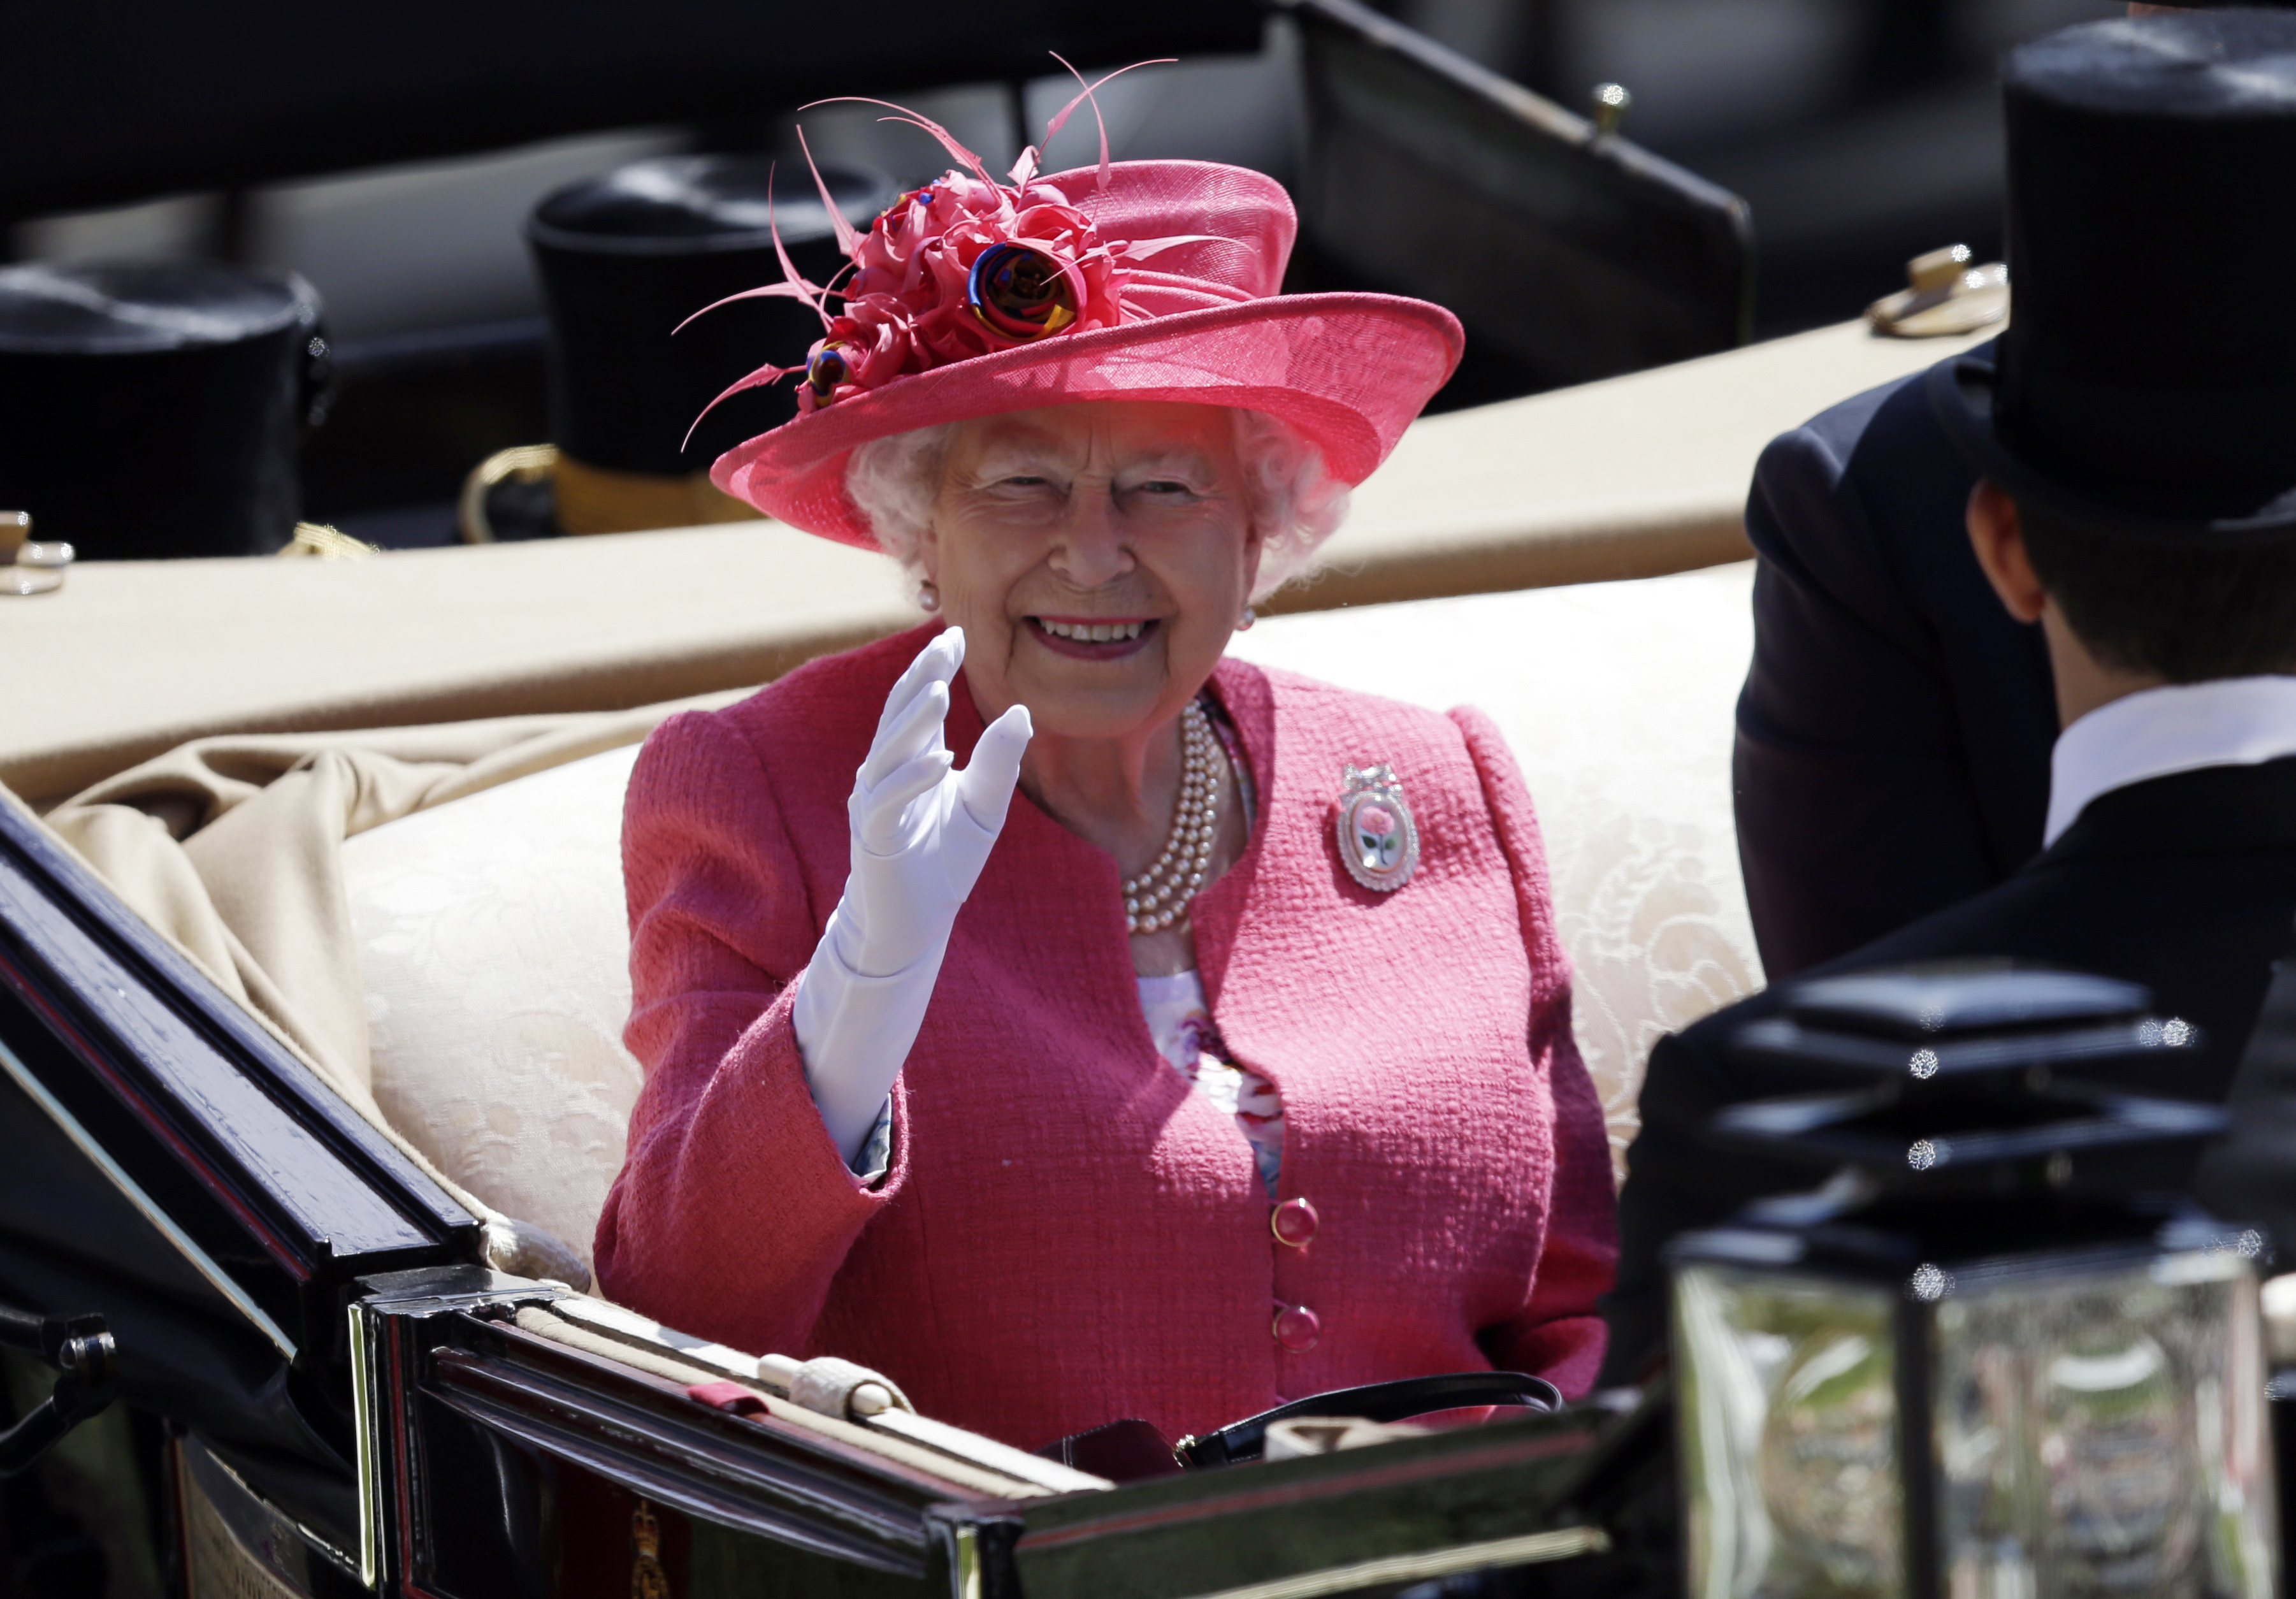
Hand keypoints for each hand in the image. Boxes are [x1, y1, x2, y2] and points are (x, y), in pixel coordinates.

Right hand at [830, 627, 1032, 977]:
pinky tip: (940, 760)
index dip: (933, 668)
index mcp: (911, 759)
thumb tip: (1022, 711)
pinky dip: (913, 779)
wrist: (912, 924)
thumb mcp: (983, 808)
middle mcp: (886, 772)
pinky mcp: (873, 837)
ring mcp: (874, 802)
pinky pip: (888, 801)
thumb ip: (999, 762)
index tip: (956, 635)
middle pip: (898, 715)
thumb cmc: (945, 862)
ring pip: (887, 751)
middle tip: (944, 645)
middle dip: (919, 678)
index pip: (918, 703)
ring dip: (913, 722)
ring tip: (939, 691)